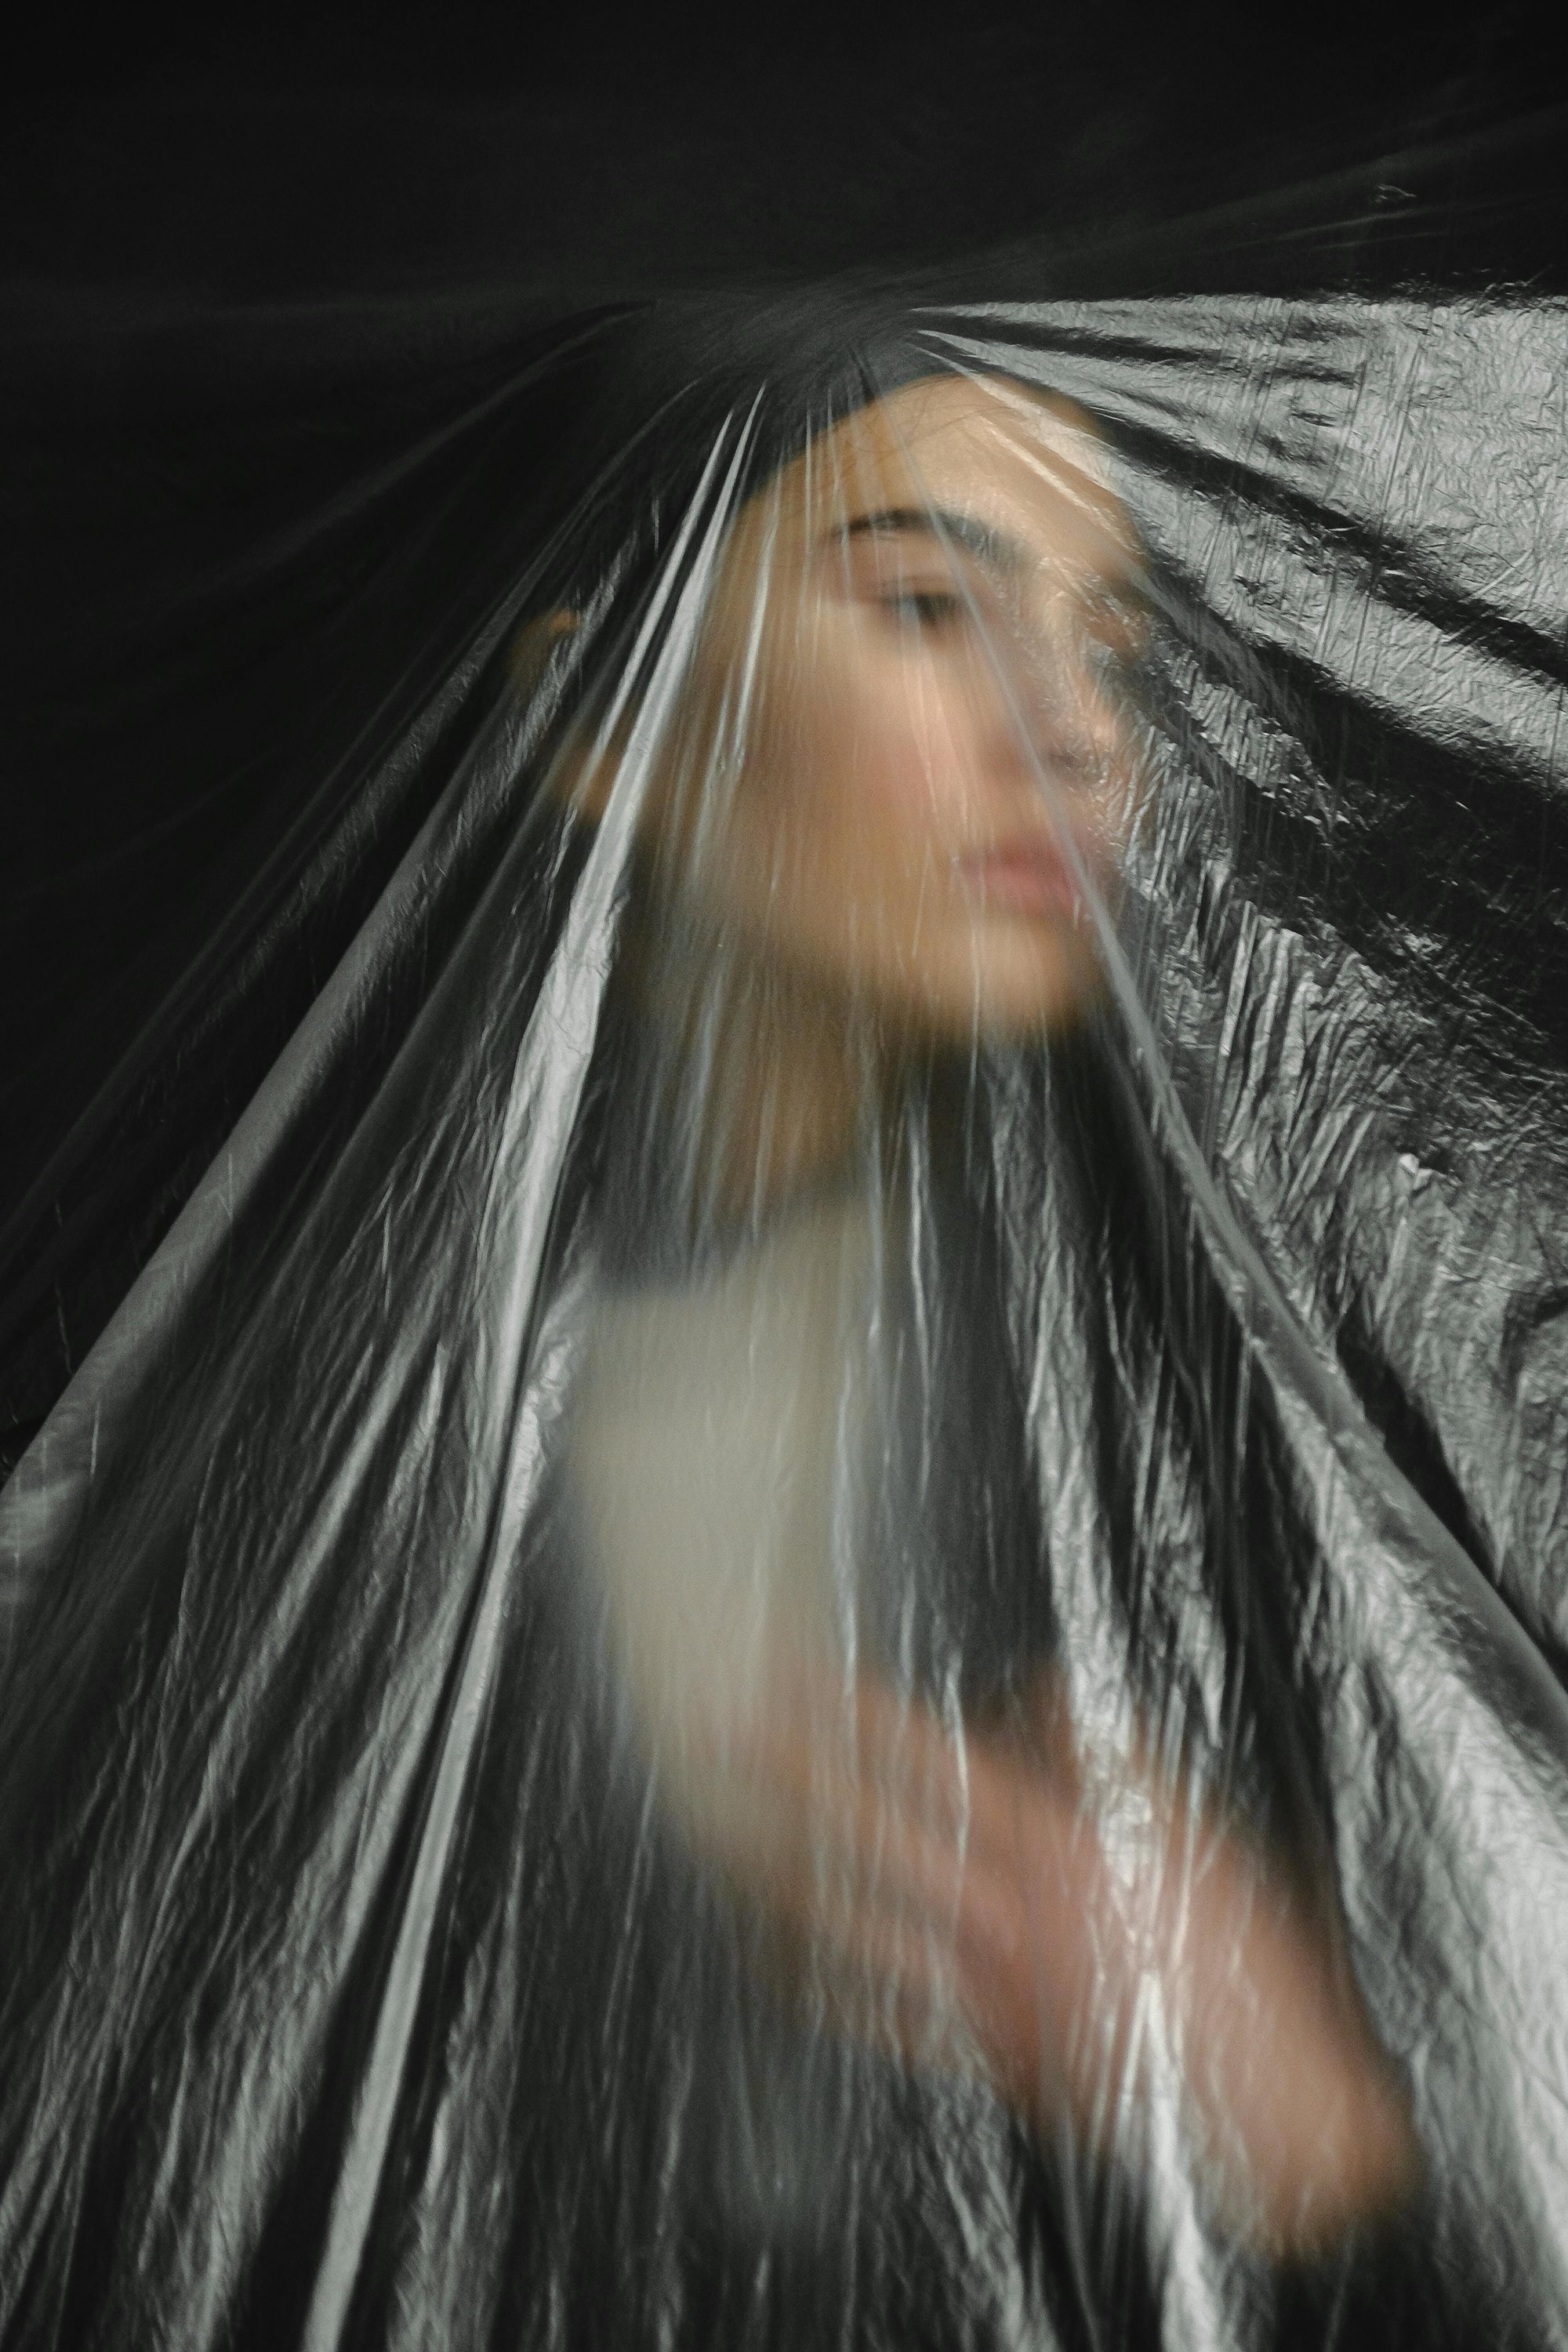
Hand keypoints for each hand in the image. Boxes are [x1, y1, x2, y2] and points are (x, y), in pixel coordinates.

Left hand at [670, 1662, 1416, 2254]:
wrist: (1272, 2107)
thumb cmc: (1245, 1965)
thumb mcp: (1191, 1833)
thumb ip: (1105, 1756)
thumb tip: (1032, 1691)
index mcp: (1059, 1854)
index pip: (935, 1768)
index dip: (863, 1720)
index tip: (804, 1680)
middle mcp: (1007, 1920)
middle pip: (875, 1836)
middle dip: (797, 1779)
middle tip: (728, 1735)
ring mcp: (988, 1995)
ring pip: (866, 1927)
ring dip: (790, 1873)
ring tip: (728, 1833)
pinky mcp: (989, 2057)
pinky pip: (884, 2016)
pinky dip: (826, 1986)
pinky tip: (782, 1959)